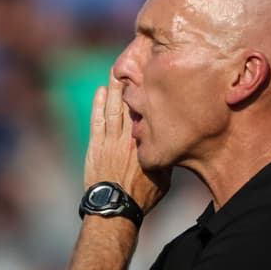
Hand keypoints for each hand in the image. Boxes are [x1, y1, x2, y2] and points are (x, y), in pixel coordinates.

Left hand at [84, 72, 170, 214]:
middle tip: (134, 62)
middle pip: (133, 105)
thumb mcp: (164, 176)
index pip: (151, 114)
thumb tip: (174, 141)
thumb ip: (166, 155)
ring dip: (115, 88)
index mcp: (149, 144)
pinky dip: (99, 105)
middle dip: (133, 83)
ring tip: (117, 70)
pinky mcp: (96, 146)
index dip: (151, 94)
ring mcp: (112, 141)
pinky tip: (102, 91)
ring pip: (115, 109)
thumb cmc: (142, 196)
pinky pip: (98, 120)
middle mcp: (131, 139)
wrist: (115, 207)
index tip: (153, 77)